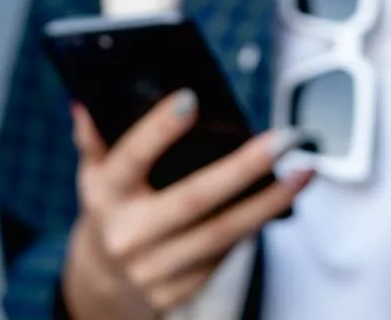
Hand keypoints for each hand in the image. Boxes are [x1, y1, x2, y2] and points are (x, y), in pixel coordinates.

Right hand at [61, 92, 311, 319]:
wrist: (103, 284)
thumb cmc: (110, 211)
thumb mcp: (93, 175)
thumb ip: (94, 138)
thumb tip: (87, 100)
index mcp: (104, 196)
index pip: (130, 158)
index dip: (158, 130)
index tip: (191, 99)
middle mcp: (128, 235)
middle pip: (194, 199)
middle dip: (243, 167)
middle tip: (282, 140)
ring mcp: (155, 269)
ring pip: (222, 234)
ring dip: (269, 202)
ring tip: (303, 172)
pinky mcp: (180, 291)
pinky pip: (225, 256)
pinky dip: (254, 227)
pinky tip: (279, 203)